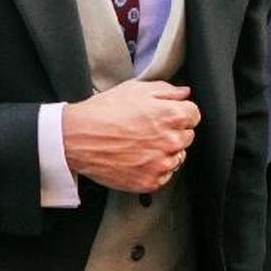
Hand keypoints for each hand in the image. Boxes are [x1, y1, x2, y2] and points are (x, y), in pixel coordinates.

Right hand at [62, 79, 199, 192]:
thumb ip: (166, 90)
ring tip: (141, 145)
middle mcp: (171, 140)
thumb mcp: (134, 89)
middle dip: (173, 132)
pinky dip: (155, 169)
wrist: (77, 138)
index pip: (194, 115)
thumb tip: (184, 93)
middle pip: (187, 136)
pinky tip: (138, 159)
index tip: (166, 115)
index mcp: (171, 115)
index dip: (179, 113)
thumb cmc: (103, 112)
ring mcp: (161, 163)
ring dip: (165, 152)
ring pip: (177, 158)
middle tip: (148, 130)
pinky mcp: (150, 181)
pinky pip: (165, 176)